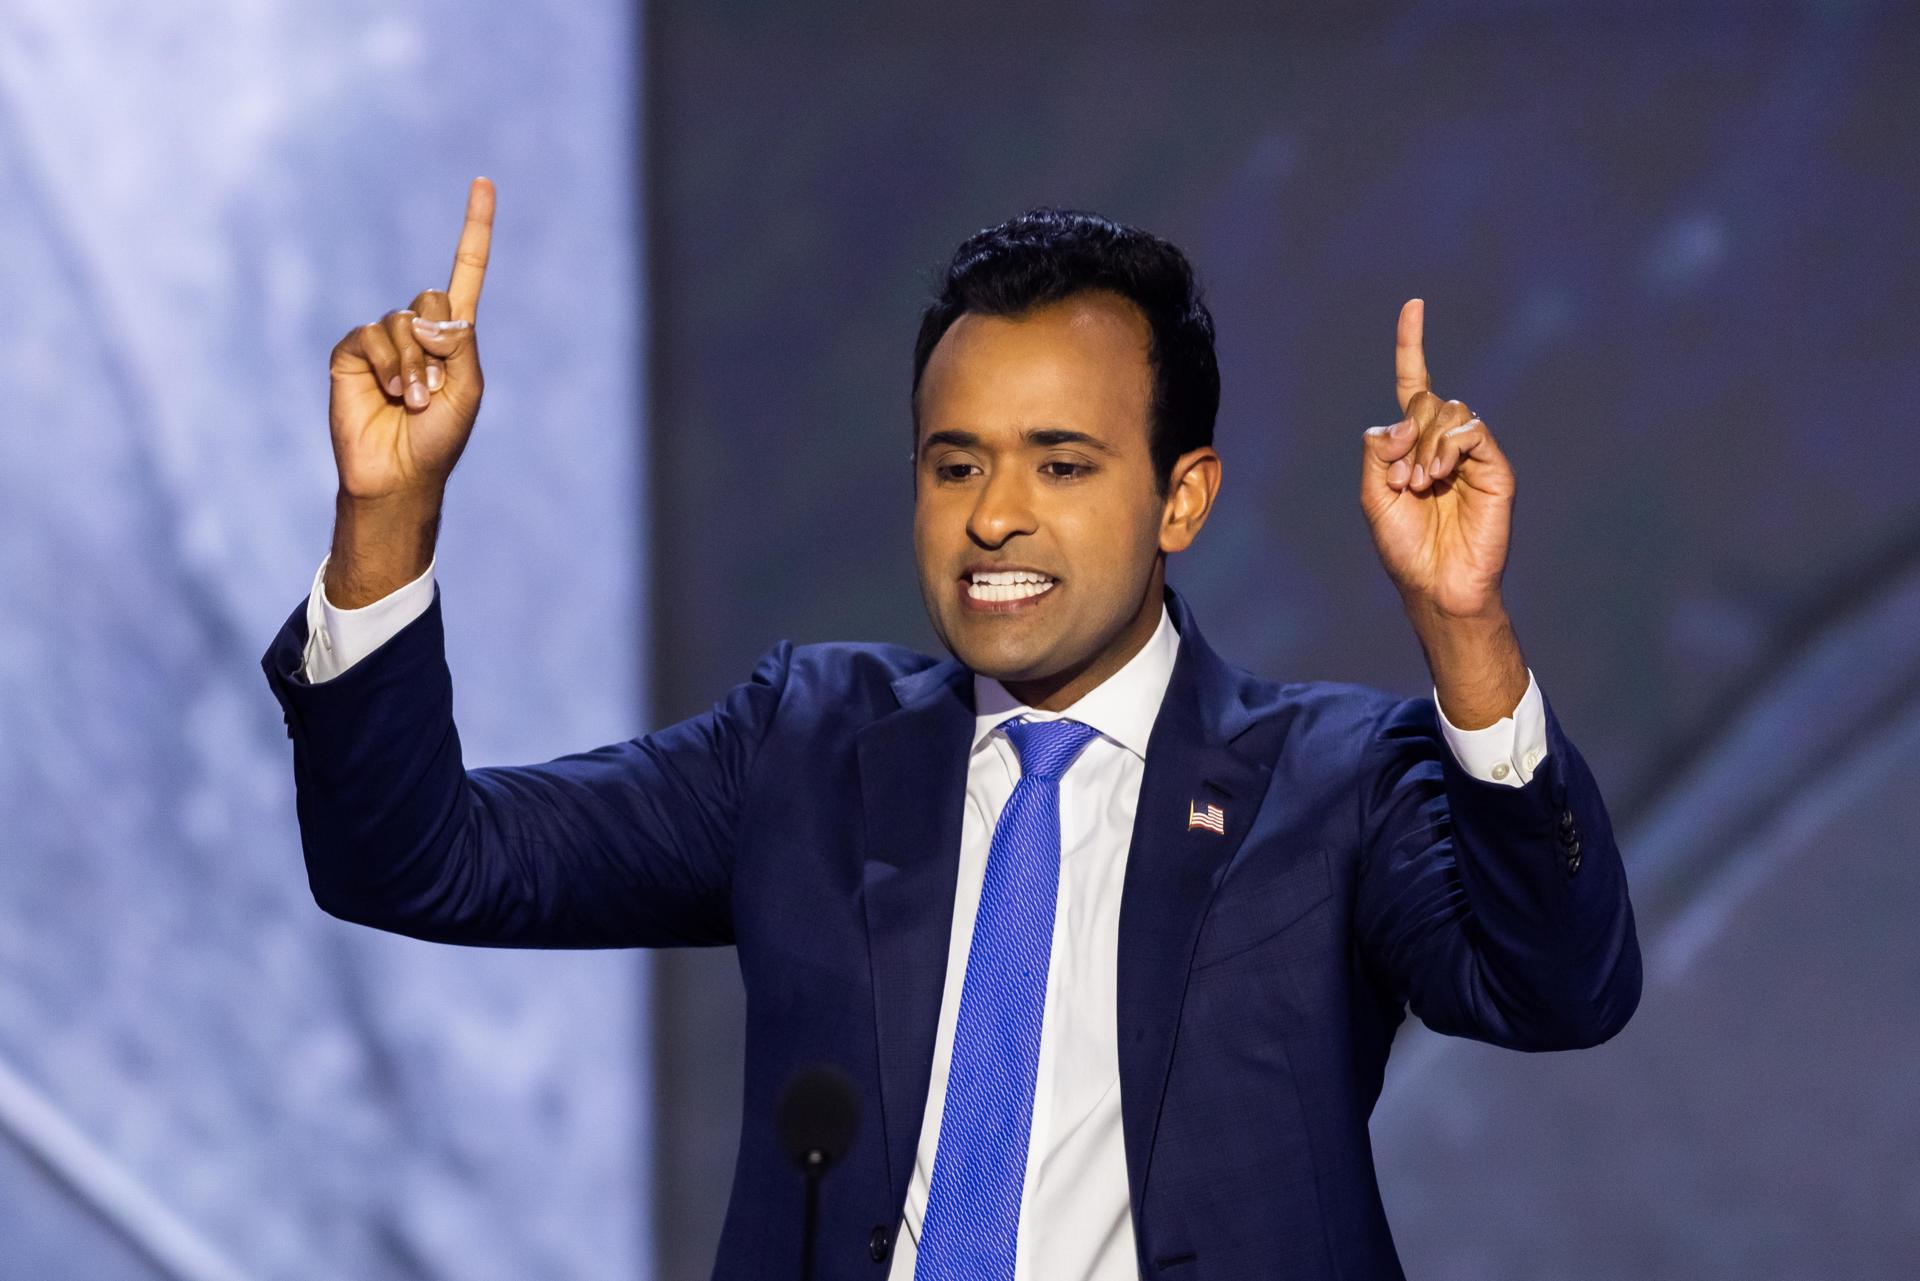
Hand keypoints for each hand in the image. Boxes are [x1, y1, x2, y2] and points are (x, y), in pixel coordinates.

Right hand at [327, 177, 493, 502]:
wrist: (398, 473)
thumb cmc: (439, 437)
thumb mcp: (467, 389)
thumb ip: (460, 344)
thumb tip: (426, 315)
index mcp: (456, 334)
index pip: (467, 270)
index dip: (476, 227)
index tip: (483, 180)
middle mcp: (418, 328)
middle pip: (432, 298)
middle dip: (437, 345)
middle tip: (433, 390)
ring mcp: (383, 339)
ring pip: (401, 322)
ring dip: (411, 366)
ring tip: (411, 401)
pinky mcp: (351, 352)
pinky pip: (369, 336)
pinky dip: (384, 365)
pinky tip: (386, 394)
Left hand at [1359, 298, 1514, 620]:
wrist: (1436, 585)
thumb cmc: (1404, 547)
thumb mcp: (1373, 496)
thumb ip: (1377, 452)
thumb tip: (1404, 420)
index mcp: (1412, 445)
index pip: (1413, 384)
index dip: (1411, 345)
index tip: (1413, 306)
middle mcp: (1443, 443)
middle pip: (1426, 401)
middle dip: (1406, 436)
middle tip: (1403, 483)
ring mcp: (1472, 455)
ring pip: (1448, 411)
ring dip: (1424, 447)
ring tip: (1420, 486)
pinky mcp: (1495, 468)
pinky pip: (1471, 431)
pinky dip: (1448, 447)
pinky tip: (1438, 476)